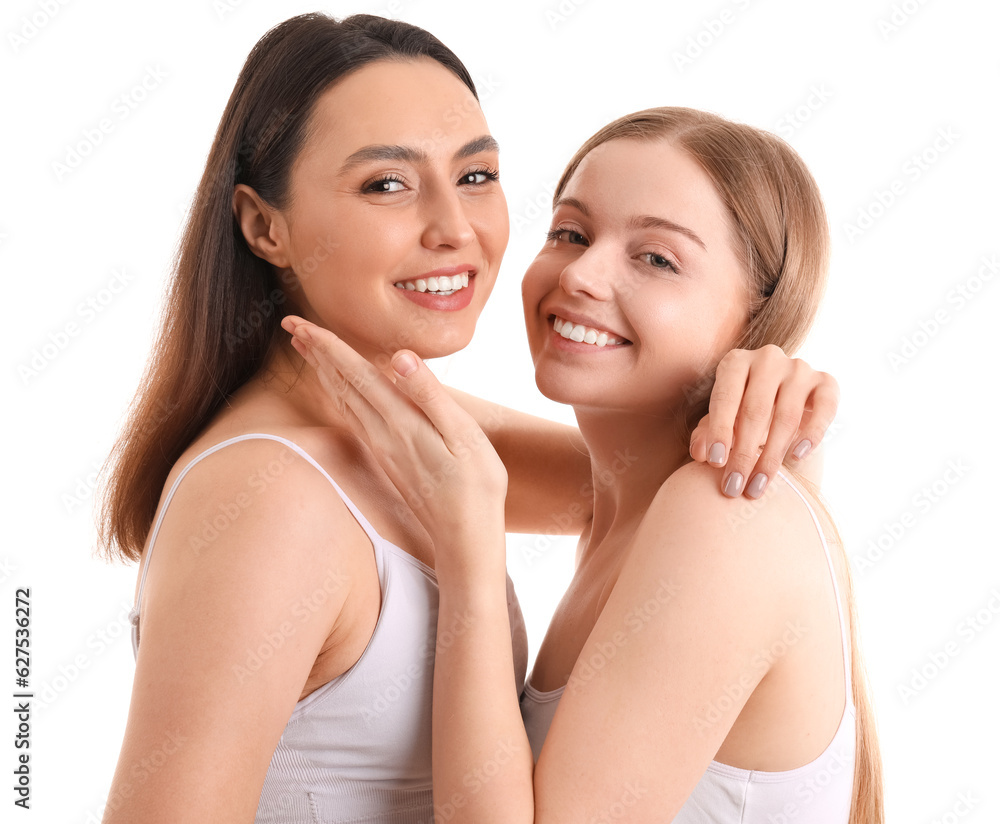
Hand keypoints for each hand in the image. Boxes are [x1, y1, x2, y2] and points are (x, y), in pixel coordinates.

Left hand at [281, 316, 507, 562]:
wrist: (465, 537)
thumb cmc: (475, 486)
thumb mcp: (464, 435)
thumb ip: (430, 395)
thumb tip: (398, 358)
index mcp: (400, 422)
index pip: (357, 375)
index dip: (329, 347)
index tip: (301, 323)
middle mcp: (383, 434)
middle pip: (342, 385)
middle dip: (318, 353)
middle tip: (292, 324)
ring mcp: (383, 448)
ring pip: (343, 402)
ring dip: (325, 373)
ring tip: (308, 349)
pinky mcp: (388, 459)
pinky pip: (354, 419)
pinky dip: (340, 396)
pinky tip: (339, 392)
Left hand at [688, 345, 838, 498]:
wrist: (782, 396)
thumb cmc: (742, 409)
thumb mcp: (721, 418)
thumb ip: (707, 433)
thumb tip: (701, 454)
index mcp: (736, 362)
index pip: (726, 397)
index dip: (719, 431)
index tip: (715, 463)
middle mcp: (768, 359)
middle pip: (755, 410)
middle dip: (743, 453)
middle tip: (733, 487)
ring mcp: (799, 368)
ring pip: (787, 416)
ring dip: (772, 456)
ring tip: (758, 485)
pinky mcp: (826, 381)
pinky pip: (824, 408)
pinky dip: (812, 434)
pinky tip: (796, 457)